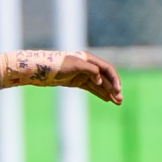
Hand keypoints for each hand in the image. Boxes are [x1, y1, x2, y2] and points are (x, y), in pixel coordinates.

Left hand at [0, 49, 122, 104]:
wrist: (40, 69)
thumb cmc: (57, 64)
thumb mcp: (74, 65)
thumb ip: (90, 70)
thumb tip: (101, 80)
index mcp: (89, 59)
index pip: (107, 69)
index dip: (114, 79)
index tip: (117, 90)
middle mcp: (87, 66)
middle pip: (104, 78)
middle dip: (113, 89)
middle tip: (120, 100)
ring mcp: (82, 74)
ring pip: (99, 85)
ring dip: (108, 93)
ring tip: (117, 102)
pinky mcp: (76, 81)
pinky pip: (91, 88)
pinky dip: (99, 93)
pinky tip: (106, 99)